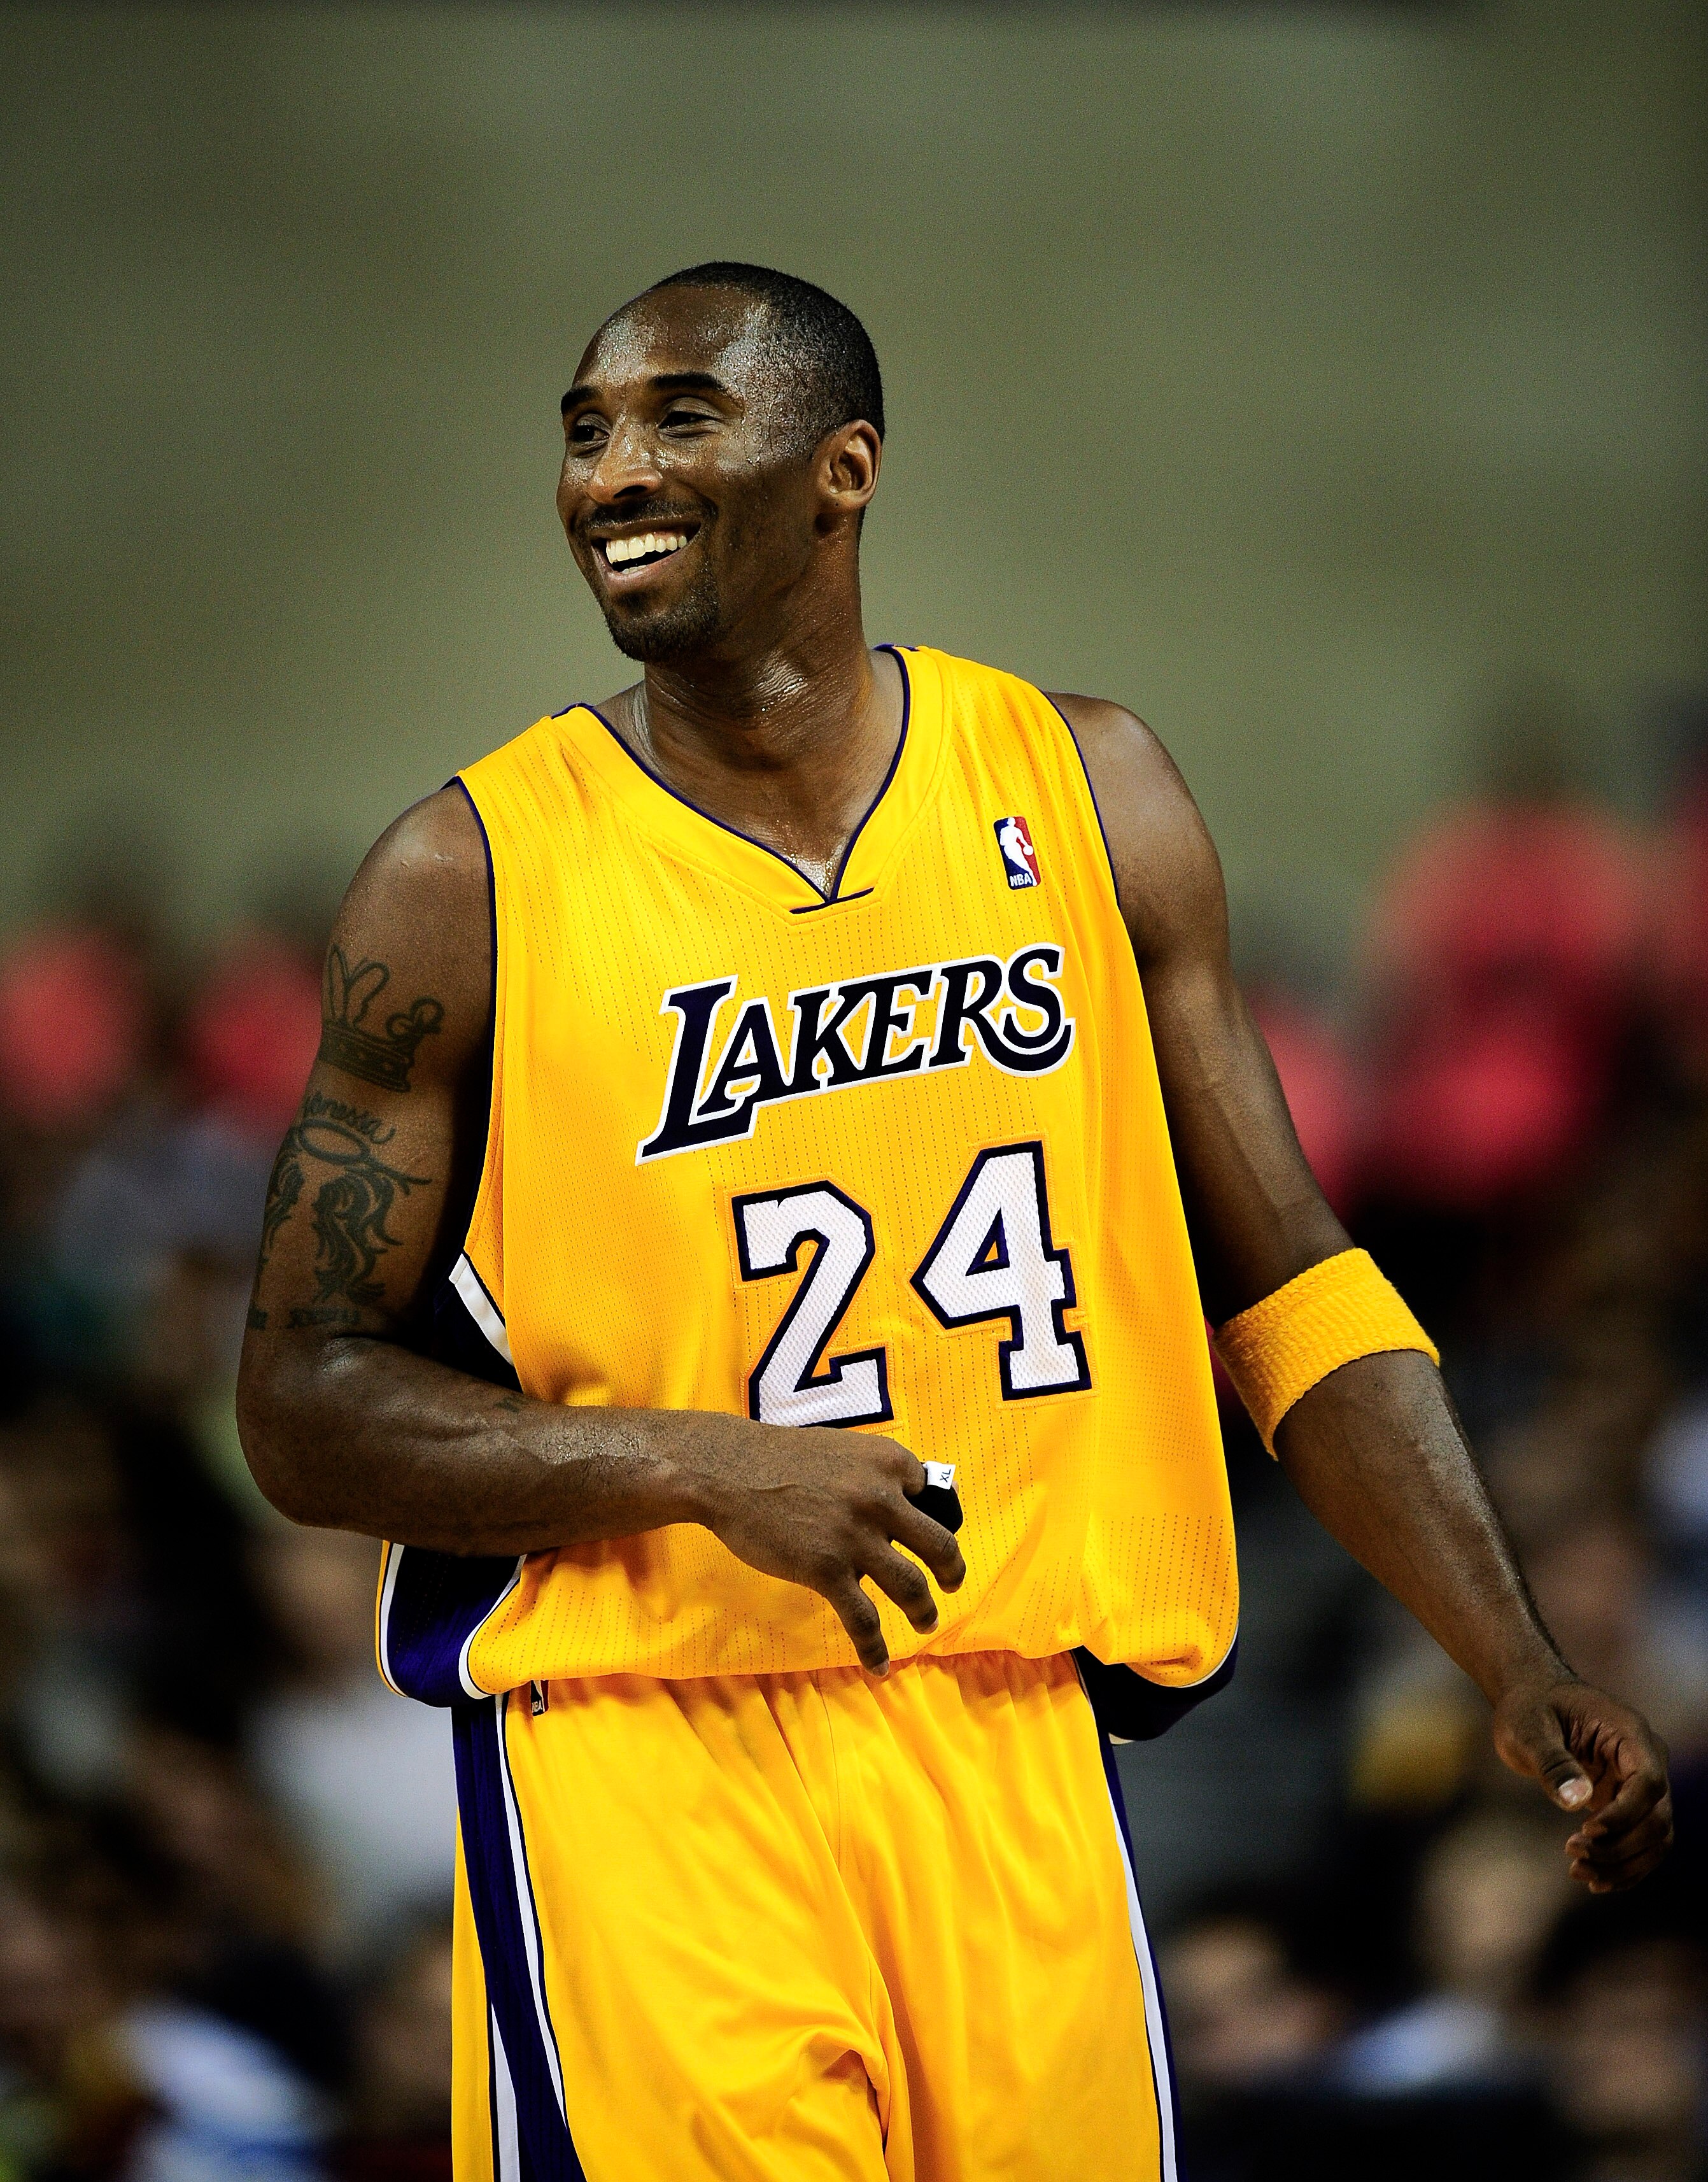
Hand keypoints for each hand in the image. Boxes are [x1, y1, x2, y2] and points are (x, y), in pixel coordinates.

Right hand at [683, 1418, 966, 1674]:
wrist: (727, 1470)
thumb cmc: (781, 1459)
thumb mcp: (843, 1451)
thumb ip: (874, 1475)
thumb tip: (902, 1505)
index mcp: (889, 1462)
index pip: (935, 1496)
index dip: (939, 1519)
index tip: (934, 1539)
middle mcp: (882, 1498)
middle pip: (939, 1545)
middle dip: (952, 1571)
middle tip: (952, 1585)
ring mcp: (855, 1536)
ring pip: (911, 1587)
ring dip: (923, 1610)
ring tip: (925, 1622)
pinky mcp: (827, 1569)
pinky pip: (863, 1620)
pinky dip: (874, 1648)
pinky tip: (879, 1667)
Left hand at [1492, 1677, 1672, 1891]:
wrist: (1533, 1700)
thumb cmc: (1530, 1707)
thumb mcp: (1528, 1728)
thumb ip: (1553, 1762)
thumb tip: (1577, 1801)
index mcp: (1630, 1733)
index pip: (1648, 1783)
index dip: (1624, 1814)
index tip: (1586, 1830)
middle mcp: (1646, 1759)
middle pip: (1656, 1818)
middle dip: (1619, 1846)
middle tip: (1573, 1855)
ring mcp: (1641, 1783)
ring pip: (1654, 1838)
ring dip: (1623, 1864)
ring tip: (1579, 1873)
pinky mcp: (1629, 1802)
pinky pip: (1641, 1842)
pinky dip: (1624, 1865)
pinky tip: (1596, 1880)